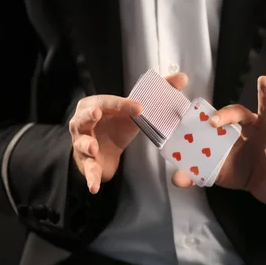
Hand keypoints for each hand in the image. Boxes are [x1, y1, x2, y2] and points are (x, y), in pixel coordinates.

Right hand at [70, 73, 188, 193]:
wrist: (103, 150)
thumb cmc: (117, 124)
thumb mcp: (135, 110)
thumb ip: (159, 92)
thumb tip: (182, 77)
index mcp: (96, 105)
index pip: (108, 102)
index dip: (122, 104)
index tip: (139, 107)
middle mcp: (85, 123)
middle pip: (84, 118)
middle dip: (89, 115)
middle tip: (97, 114)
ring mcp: (83, 143)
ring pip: (82, 144)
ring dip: (87, 145)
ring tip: (94, 148)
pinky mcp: (87, 163)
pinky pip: (88, 171)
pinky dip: (91, 178)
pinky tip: (95, 187)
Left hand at [172, 76, 265, 203]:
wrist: (260, 188)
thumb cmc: (239, 169)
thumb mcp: (215, 169)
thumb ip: (195, 172)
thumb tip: (175, 179)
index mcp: (243, 127)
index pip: (234, 113)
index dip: (223, 116)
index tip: (210, 123)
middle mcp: (262, 130)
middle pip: (264, 108)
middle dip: (265, 94)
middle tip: (263, 80)